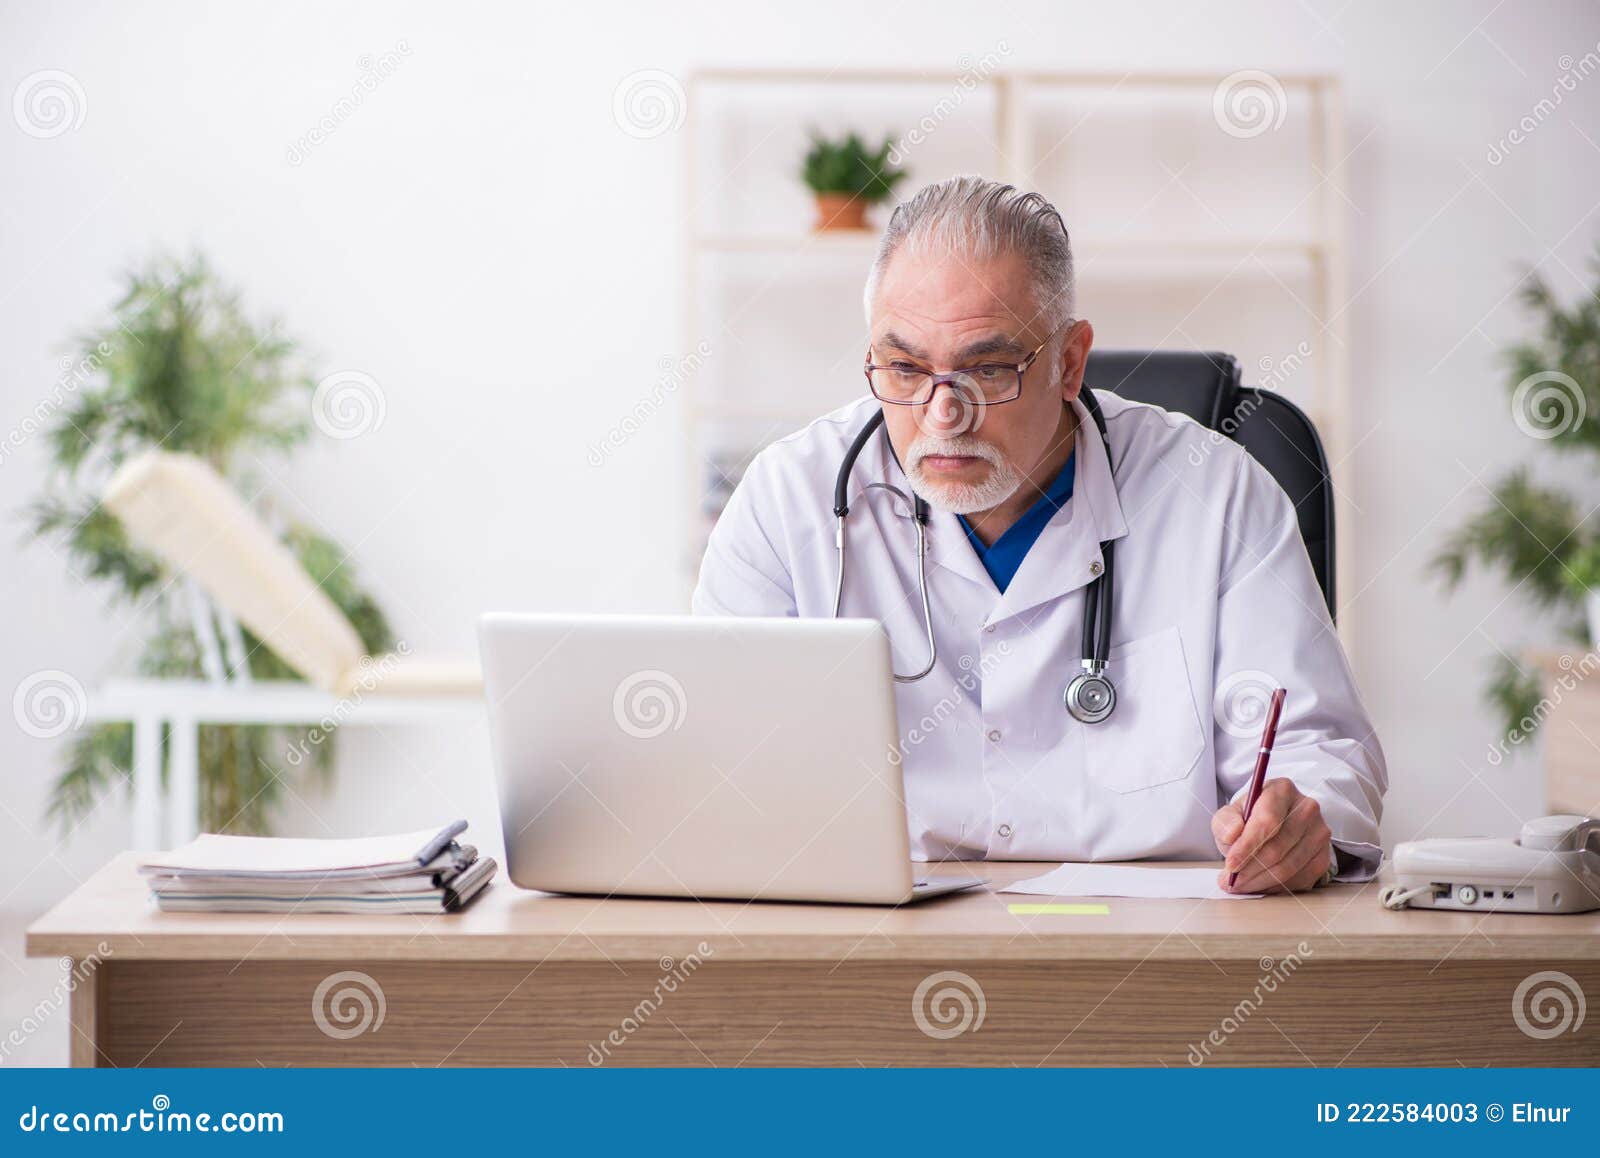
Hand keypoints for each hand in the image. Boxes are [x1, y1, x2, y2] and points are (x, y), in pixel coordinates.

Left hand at [1211, 778, 1332, 893]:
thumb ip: (1225, 821)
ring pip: (1288, 867)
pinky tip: (1259, 885)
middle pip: (1277, 848)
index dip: (1247, 846)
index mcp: (1282, 790)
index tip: (1231, 864)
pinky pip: (1300, 879)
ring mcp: (1319, 833)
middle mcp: (1306, 809)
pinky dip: (1276, 887)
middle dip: (1249, 869)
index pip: (1267, 821)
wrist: (1274, 824)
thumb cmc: (1249, 818)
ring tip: (1240, 885)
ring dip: (1259, 882)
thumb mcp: (1230, 813)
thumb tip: (1232, 834)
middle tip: (1230, 881)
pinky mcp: (1323, 856)